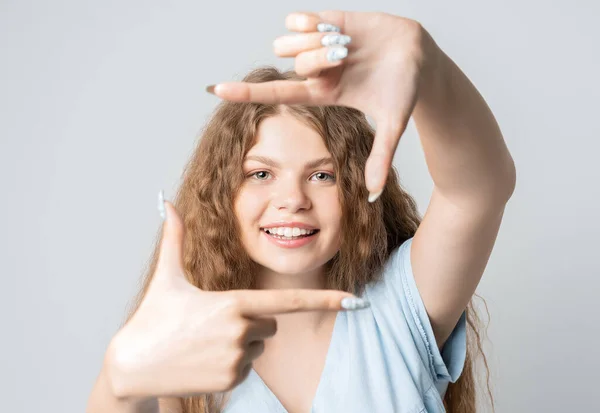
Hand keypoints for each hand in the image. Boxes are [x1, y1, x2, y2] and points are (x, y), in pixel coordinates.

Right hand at [105, 195, 364, 399]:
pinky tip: (205, 359)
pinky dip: (232, 363)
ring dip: (243, 341)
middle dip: (253, 319)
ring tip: (207, 341)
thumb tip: (165, 202)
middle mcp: (241, 331)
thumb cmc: (152, 318)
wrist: (131, 365)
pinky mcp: (231, 380)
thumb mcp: (166, 277)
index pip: (289, 302)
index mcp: (233, 302)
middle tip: (217, 322)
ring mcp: (237, 359)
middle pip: (271, 322)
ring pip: (260, 344)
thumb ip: (174, 239)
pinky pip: (247, 367)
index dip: (325, 301)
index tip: (355, 302)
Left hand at [208, 11, 440, 201]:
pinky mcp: (325, 20)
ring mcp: (317, 45)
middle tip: (346, 59)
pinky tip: (332, 26)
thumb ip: (381, 158)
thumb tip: (375, 197)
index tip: (215, 89)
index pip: (276, 94)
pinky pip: (296, 19)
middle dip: (318, 60)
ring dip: (316, 42)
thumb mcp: (392, 124)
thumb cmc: (405, 89)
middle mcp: (314, 71)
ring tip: (345, 44)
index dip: (246, 93)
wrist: (419, 54)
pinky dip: (311, 22)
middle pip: (291, 63)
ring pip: (289, 42)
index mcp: (322, 94)